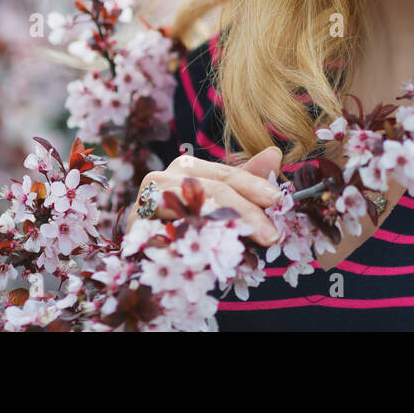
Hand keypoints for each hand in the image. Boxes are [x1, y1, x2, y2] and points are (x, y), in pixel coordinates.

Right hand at [129, 146, 283, 245]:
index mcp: (185, 168)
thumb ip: (247, 180)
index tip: (279, 200)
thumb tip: (274, 153)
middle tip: (271, 234)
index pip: (226, 174)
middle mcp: (160, 180)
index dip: (254, 185)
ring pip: (189, 210)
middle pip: (210, 191)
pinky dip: (193, 244)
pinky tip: (213, 255)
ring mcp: (143, 205)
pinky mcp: (134, 232)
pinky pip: (169, 237)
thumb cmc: (191, 224)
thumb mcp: (224, 201)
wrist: (150, 258)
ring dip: (223, 228)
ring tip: (250, 244)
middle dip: (245, 212)